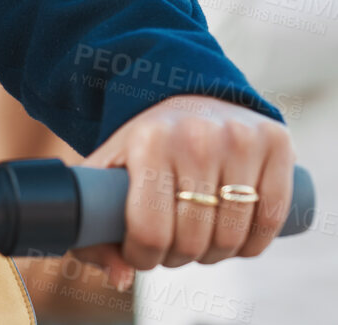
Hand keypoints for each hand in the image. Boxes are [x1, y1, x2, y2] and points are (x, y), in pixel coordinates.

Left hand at [69, 95, 294, 291]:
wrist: (190, 91)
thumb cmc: (146, 141)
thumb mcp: (110, 168)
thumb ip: (94, 222)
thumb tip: (122, 278)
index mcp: (149, 140)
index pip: (150, 231)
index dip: (143, 257)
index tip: (142, 252)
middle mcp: (196, 137)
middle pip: (192, 242)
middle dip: (177, 256)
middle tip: (171, 243)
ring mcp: (239, 138)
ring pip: (232, 239)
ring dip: (214, 254)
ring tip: (199, 237)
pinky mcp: (275, 142)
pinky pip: (270, 222)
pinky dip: (253, 244)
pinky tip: (235, 235)